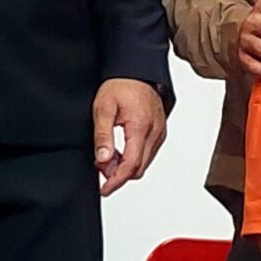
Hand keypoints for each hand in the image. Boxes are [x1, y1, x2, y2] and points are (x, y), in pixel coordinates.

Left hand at [92, 78, 167, 195]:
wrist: (137, 71)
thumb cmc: (121, 85)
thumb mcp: (103, 108)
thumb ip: (103, 136)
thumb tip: (102, 160)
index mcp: (141, 127)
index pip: (131, 164)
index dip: (116, 180)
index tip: (105, 189)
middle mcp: (155, 132)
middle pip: (139, 168)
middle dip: (118, 174)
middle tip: (100, 166)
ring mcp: (159, 133)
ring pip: (144, 163)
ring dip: (126, 166)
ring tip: (107, 156)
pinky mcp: (160, 133)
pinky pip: (148, 154)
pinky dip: (133, 158)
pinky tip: (120, 150)